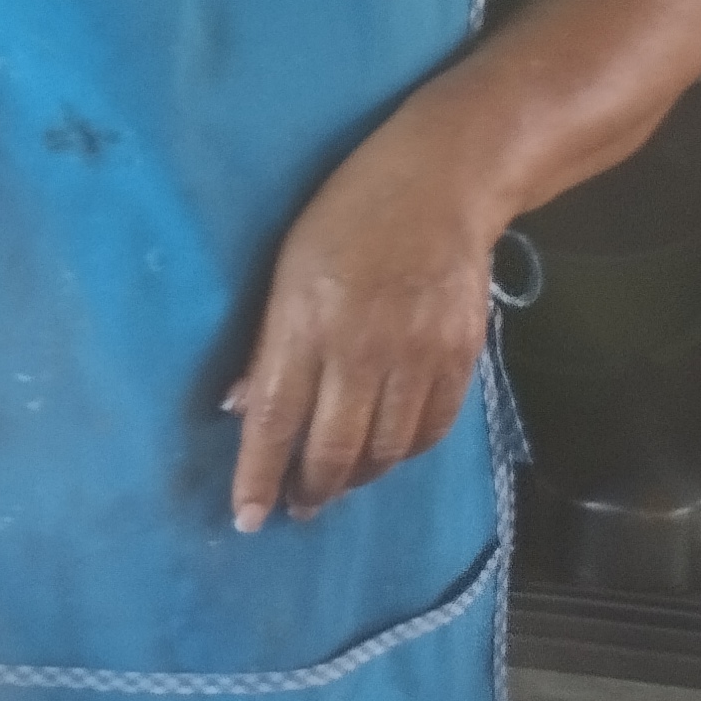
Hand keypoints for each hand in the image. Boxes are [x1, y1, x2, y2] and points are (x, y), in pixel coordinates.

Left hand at [226, 122, 495, 529]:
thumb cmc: (348, 213)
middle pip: (332, 448)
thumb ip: (269, 342)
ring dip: (355, 479)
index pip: (274, 418)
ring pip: (384, 450)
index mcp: (307, 321)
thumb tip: (240, 407)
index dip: (258, 474)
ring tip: (336, 487)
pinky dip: (404, 454)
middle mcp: (361, 349)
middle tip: (296, 510)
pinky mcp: (460, 358)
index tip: (246, 518)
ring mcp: (417, 357)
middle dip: (309, 490)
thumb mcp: (288, 266)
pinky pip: (430, 430)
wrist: (444, 181)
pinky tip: (385, 456)